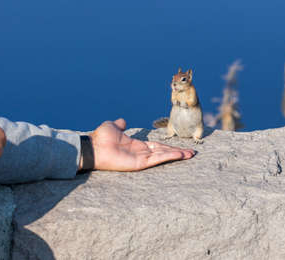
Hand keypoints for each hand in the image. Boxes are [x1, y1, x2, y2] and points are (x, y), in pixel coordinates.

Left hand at [80, 118, 194, 171]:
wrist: (93, 147)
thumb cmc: (100, 138)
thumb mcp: (112, 126)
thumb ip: (120, 125)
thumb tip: (123, 121)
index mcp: (137, 145)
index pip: (157, 146)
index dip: (168, 146)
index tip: (179, 147)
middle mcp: (141, 152)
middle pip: (164, 151)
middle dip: (177, 151)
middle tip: (191, 152)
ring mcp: (141, 158)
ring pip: (163, 155)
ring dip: (177, 154)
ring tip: (190, 154)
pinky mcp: (140, 163)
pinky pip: (157, 159)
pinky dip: (169, 156)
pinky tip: (179, 154)